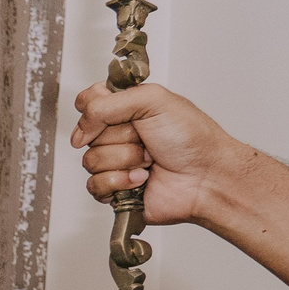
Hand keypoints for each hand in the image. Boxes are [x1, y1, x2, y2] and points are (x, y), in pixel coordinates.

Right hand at [71, 81, 238, 227]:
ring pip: (91, 161)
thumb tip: (82, 127)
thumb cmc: (192, 138)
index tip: (116, 114)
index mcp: (128, 109)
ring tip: (148, 161)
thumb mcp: (153, 100)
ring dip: (123, 161)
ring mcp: (116, 162)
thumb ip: (107, 103)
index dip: (94, 110)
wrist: (206, 177)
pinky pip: (95, 186)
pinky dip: (120, 182)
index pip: (89, 102)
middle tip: (145, 139)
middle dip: (119, 138)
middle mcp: (119, 135)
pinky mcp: (115, 188)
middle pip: (87, 134)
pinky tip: (141, 179)